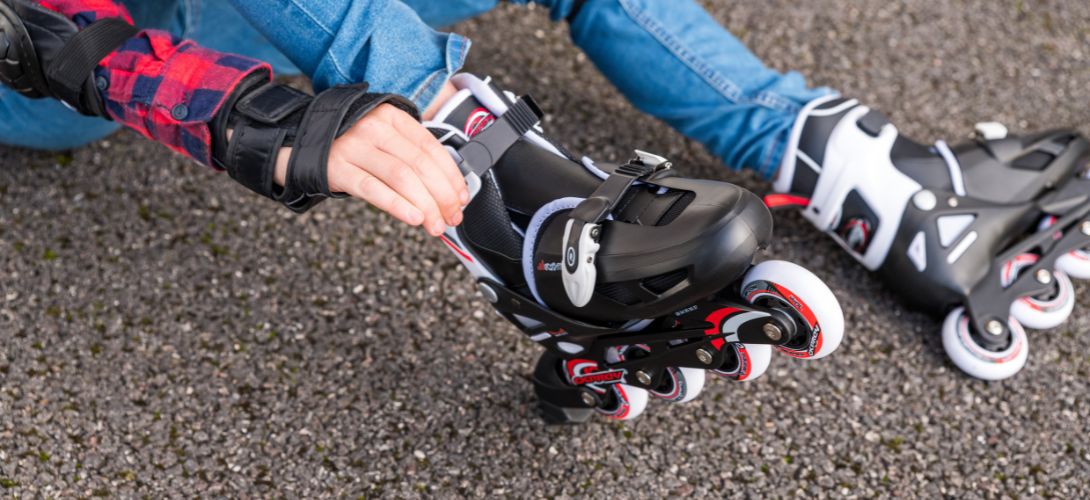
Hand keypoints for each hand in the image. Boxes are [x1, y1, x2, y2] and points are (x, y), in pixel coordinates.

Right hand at [274, 103, 468, 235]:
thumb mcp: (382, 136)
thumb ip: (410, 153)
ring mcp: (355, 147)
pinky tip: (414, 218)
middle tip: (452, 218)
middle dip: (443, 196)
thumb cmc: (350, 142)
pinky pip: (373, 189)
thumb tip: (447, 189)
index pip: (432, 148)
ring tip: (436, 225)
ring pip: (402, 178)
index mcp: (392, 117)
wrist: (298, 139)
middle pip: (421, 165)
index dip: (451, 176)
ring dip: (426, 205)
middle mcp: (375, 128)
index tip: (461, 198)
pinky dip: (398, 205)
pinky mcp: (338, 168)